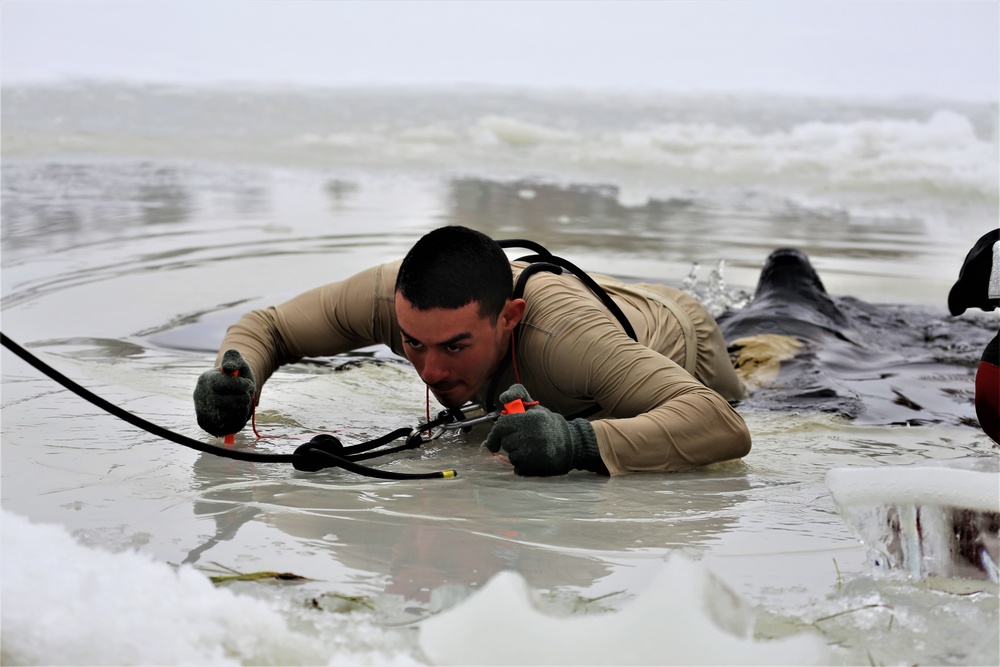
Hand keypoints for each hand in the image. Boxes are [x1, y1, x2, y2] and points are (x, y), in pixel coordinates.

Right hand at [193, 349, 255, 436]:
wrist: (229, 392)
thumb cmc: (235, 376)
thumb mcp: (236, 362)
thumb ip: (233, 359)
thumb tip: (229, 368)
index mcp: (205, 379)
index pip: (225, 384)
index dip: (242, 385)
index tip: (247, 384)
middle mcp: (200, 396)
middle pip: (232, 402)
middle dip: (245, 398)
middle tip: (245, 394)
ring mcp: (202, 412)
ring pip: (233, 416)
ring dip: (244, 409)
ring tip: (240, 403)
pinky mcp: (209, 426)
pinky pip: (232, 427)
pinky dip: (240, 420)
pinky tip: (236, 413)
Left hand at [484, 384, 605, 475]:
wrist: (572, 444)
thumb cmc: (549, 425)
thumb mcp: (535, 408)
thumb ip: (518, 396)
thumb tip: (503, 398)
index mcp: (530, 419)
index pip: (502, 426)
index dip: (495, 434)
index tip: (494, 441)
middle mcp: (531, 436)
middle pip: (506, 442)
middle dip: (511, 442)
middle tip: (523, 440)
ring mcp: (533, 453)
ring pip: (511, 456)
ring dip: (517, 454)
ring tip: (531, 449)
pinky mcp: (535, 467)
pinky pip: (518, 468)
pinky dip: (523, 465)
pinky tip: (533, 459)